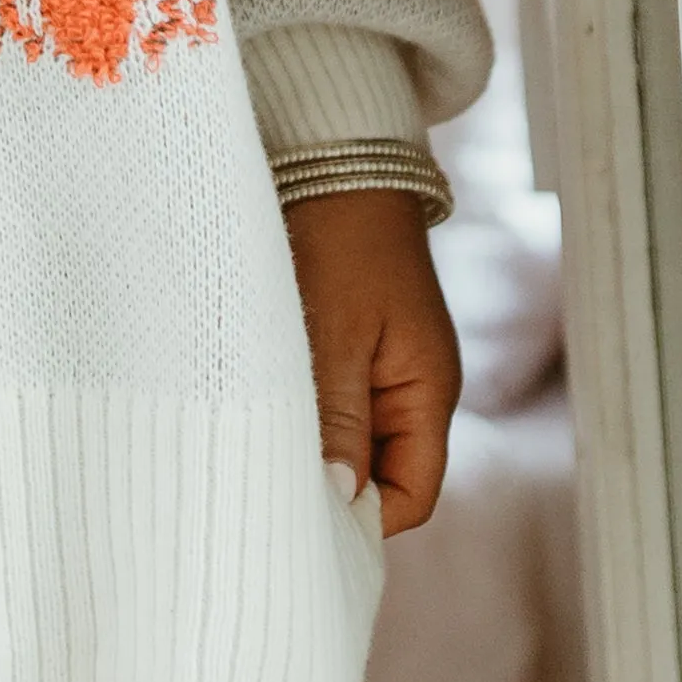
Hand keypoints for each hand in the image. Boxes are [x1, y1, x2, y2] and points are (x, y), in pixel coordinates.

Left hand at [284, 191, 461, 537]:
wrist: (334, 159)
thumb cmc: (341, 239)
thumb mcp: (336, 334)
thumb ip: (338, 418)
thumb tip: (338, 499)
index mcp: (429, 392)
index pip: (412, 495)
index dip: (363, 520)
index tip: (301, 522)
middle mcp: (412, 391)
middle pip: (377, 477)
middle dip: (327, 489)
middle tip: (263, 491)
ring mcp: (380, 370)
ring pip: (346, 443)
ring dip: (306, 449)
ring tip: (252, 447)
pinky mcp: (349, 348)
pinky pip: (328, 406)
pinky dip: (297, 415)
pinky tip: (256, 409)